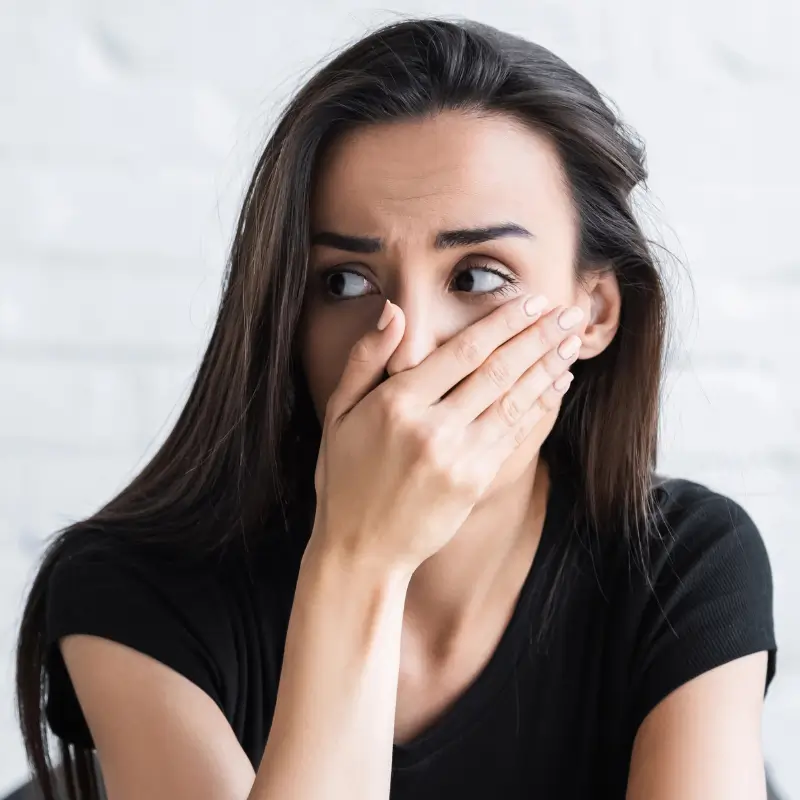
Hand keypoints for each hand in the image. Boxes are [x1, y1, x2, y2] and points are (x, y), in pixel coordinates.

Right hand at [308, 294, 582, 575]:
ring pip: (514, 401)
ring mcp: (458, 458)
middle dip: (539, 337)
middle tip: (570, 311)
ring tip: (573, 339)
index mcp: (396, 404)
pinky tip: (557, 384)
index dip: (504, 323)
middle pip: (498, 371)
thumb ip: (366, 359)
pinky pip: (516, 434)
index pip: (463, 352)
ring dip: (548, 367)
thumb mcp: (338, 413)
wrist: (361, 548)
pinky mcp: (476, 482)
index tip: (531, 301)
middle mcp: (431, 428)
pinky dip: (540, 406)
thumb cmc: (344, 476)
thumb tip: (395, 311)